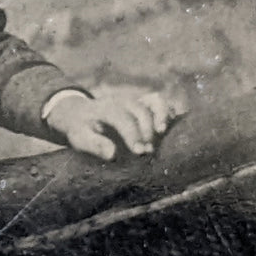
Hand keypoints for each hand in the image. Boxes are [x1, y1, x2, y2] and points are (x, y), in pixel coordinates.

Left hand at [46, 90, 178, 160]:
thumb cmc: (81, 129)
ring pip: (154, 101)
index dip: (133, 134)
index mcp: (105, 108)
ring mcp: (134, 101)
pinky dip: (170, 110)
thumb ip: (94, 145)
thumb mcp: (79, 138)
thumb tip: (113, 154)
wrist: (79, 113)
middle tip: (146, 151)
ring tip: (162, 132)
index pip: (122, 118)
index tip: (139, 151)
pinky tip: (176, 123)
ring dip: (162, 116)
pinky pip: (160, 102)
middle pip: (141, 111)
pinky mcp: (144, 104)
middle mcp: (122, 101)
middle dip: (146, 131)